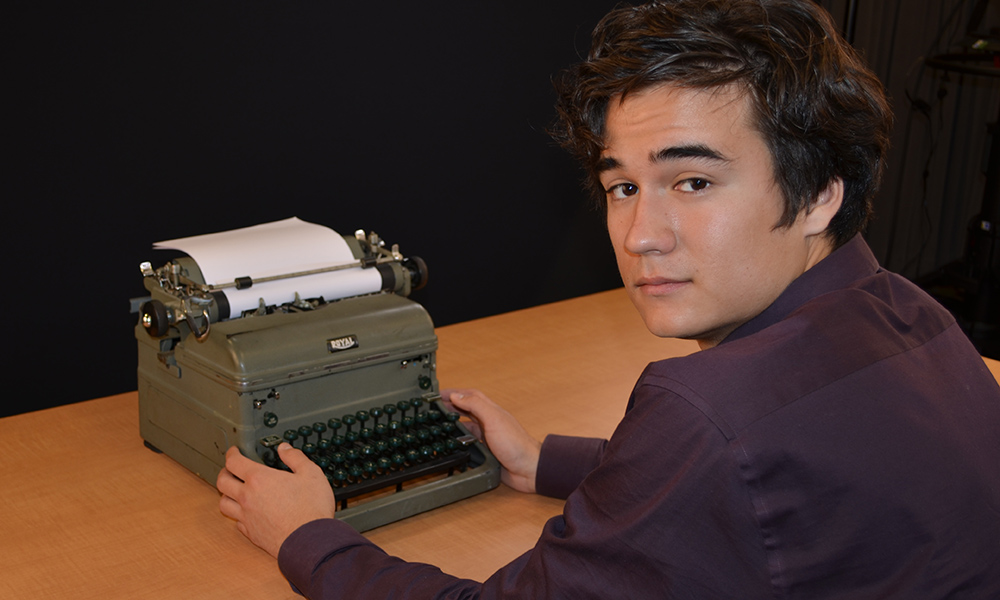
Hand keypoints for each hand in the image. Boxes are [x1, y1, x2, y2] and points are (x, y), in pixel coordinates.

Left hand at [216, 443, 336, 557]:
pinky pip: (236, 522)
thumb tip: (284, 449)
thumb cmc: (311, 508)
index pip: (234, 462)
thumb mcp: (311, 474)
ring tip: (233, 491)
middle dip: (224, 472)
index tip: (234, 451)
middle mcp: (247, 497)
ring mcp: (247, 517)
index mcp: (259, 479)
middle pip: (222, 482)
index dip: (231, 453)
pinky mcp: (251, 533)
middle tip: (230, 469)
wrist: (309, 541)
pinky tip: (245, 513)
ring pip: (223, 503)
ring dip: (226, 494)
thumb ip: (295, 458)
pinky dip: (237, 515)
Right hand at [441, 388, 540, 492]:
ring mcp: (487, 437)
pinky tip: (451, 444)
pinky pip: (468, 443)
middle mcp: (488, 422)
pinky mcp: (486, 452)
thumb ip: (476, 405)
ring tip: (438, 424)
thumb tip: (457, 395)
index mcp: (491, 411)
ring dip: (453, 424)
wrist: (529, 470)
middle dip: (450, 406)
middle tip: (433, 408)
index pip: (469, 396)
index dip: (454, 392)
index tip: (438, 394)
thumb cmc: (516, 444)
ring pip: (466, 426)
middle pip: (466, 410)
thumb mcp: (494, 420)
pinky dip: (458, 442)